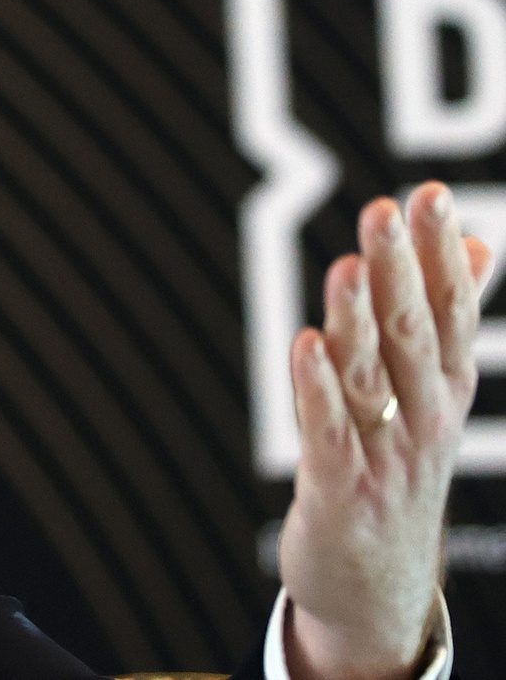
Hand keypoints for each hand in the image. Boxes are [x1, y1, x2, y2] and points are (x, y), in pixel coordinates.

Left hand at [279, 182, 490, 679]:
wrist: (378, 588)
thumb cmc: (397, 472)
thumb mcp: (432, 396)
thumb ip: (448, 319)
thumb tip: (478, 244)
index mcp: (444, 391)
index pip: (450, 312)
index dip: (442, 255)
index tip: (432, 196)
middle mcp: (423, 420)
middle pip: (414, 335)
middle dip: (402, 271)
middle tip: (390, 207)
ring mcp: (385, 458)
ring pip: (371, 377)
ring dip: (358, 318)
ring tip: (346, 263)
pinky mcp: (340, 493)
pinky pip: (330, 433)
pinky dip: (318, 390)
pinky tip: (305, 345)